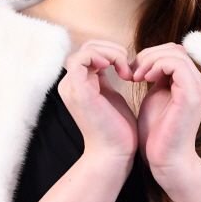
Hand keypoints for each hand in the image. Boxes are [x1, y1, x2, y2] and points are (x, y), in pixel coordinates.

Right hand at [58, 40, 137, 162]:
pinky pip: (81, 59)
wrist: (114, 154)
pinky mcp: (78, 91)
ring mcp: (71, 87)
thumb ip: (107, 78)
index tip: (130, 70)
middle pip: (89, 46)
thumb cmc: (117, 130)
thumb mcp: (111, 96)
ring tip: (126, 71)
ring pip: (86, 49)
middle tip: (129, 68)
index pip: (91, 51)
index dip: (112, 52)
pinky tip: (118, 69)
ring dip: (111, 53)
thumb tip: (117, 61)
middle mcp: (70, 84)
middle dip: (113, 50)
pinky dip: (101, 57)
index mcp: (78, 83)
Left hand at [130, 43, 200, 181]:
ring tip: (136, 76)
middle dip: (148, 55)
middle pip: (175, 49)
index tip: (134, 70)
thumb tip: (152, 57)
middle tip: (132, 70)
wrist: (165, 161)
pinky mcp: (192, 95)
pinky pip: (176, 64)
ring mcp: (199, 88)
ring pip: (175, 53)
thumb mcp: (155, 96)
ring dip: (150, 60)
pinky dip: (155, 66)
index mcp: (193, 83)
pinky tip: (142, 79)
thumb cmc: (157, 134)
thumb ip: (157, 77)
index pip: (174, 52)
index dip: (151, 55)